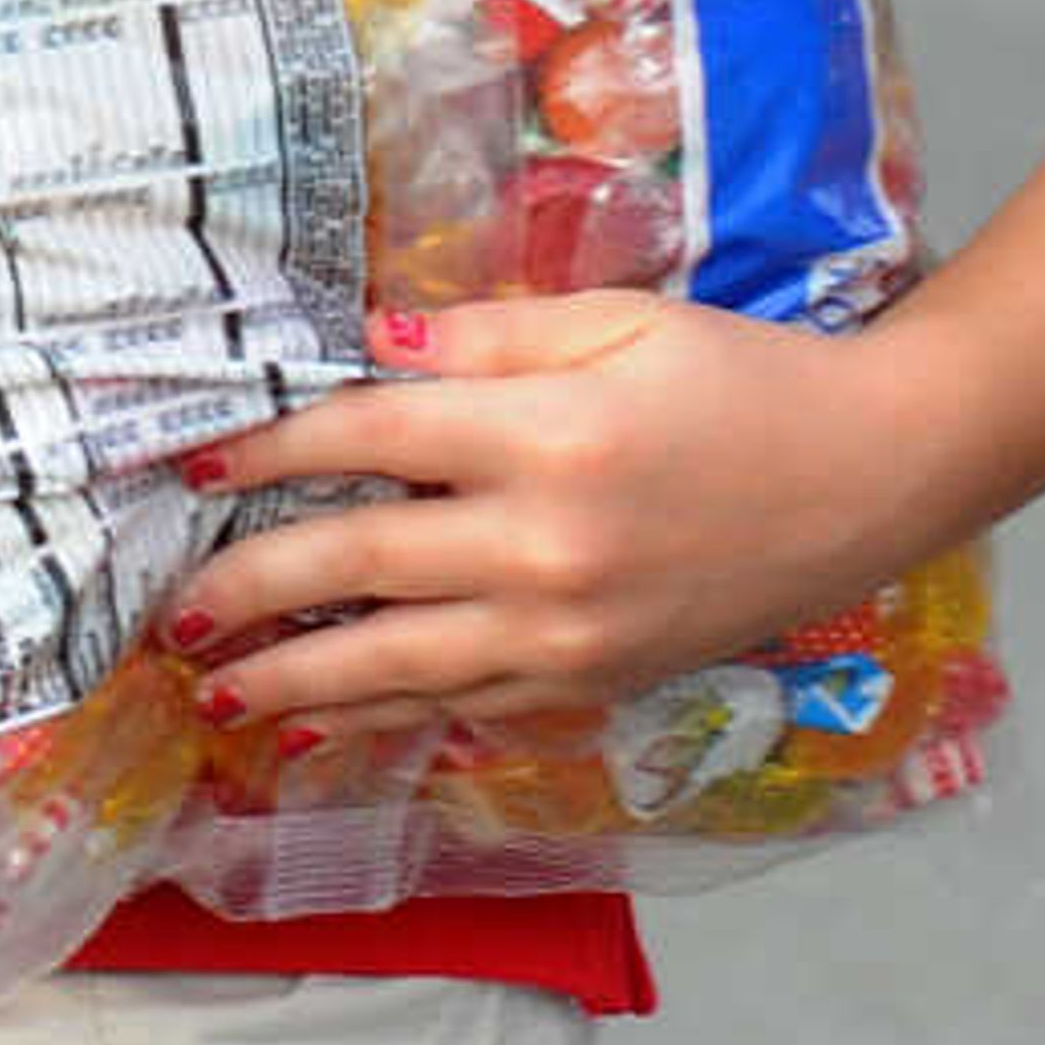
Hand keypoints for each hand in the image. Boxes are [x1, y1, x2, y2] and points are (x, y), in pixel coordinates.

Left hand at [165, 293, 948, 738]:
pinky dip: (395, 718)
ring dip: (302, 682)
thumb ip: (486, 338)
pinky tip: (333, 725)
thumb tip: (370, 347)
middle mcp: (550, 548)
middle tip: (174, 609)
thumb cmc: (741, 377)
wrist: (870, 476)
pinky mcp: (601, 682)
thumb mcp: (618, 320)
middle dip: (255, 590)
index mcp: (549, 436)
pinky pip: (475, 706)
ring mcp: (575, 633)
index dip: (274, 452)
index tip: (201, 467)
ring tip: (217, 690)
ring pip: (406, 665)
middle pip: (364, 567)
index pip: (371, 442)